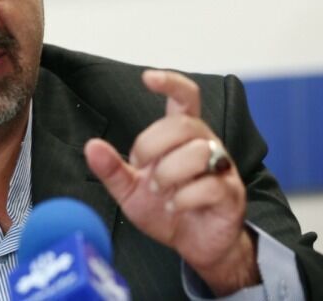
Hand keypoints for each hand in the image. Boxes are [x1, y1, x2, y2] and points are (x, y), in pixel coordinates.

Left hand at [84, 70, 258, 294]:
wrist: (195, 245)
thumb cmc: (166, 209)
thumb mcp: (131, 190)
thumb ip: (113, 169)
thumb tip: (91, 146)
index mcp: (182, 136)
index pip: (184, 97)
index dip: (170, 82)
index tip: (149, 77)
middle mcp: (206, 144)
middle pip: (184, 125)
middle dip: (153, 145)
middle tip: (142, 168)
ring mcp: (221, 168)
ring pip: (199, 153)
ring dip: (169, 173)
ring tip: (159, 191)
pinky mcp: (231, 195)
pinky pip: (210, 186)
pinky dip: (184, 198)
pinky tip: (174, 207)